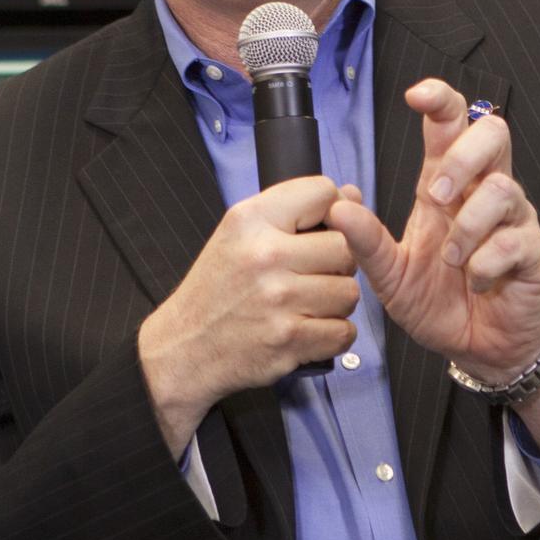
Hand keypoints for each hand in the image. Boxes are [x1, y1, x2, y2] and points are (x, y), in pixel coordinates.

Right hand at [137, 176, 358, 455]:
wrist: (185, 347)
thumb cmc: (218, 288)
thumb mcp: (241, 233)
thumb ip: (294, 210)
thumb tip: (354, 196)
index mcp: (251, 219)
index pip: (323, 192)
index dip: (334, 210)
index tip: (323, 229)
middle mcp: (265, 254)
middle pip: (346, 246)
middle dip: (339, 263)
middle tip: (313, 274)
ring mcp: (278, 299)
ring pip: (350, 292)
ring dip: (336, 302)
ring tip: (307, 303)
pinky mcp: (289, 339)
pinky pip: (344, 331)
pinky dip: (333, 335)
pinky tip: (308, 329)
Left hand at [328, 79, 539, 383]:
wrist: (477, 349)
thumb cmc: (438, 302)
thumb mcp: (390, 275)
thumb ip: (366, 243)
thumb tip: (340, 206)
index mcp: (446, 186)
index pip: (452, 124)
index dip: (440, 100)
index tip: (417, 95)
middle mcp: (482, 193)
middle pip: (493, 133)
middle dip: (462, 158)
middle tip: (437, 197)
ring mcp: (513, 220)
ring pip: (503, 188)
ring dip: (468, 225)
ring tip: (452, 260)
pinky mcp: (532, 251)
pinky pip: (515, 240)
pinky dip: (486, 263)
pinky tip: (476, 281)